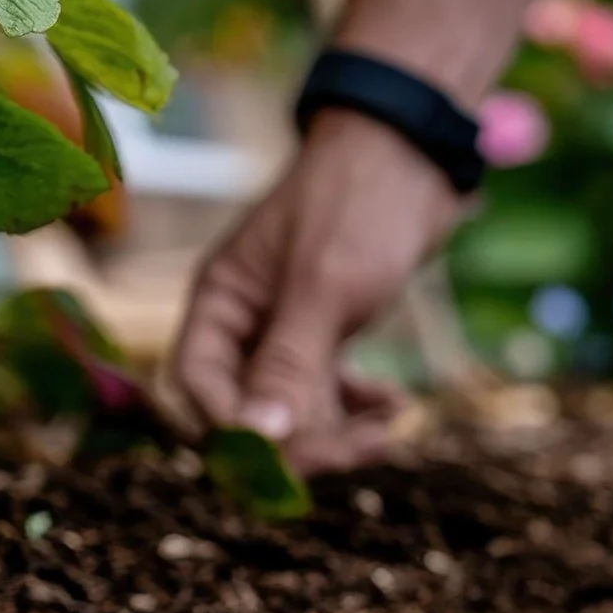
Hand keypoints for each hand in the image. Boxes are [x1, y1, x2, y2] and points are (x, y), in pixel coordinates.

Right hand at [173, 109, 461, 471]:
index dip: (235, 429)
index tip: (288, 456)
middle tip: (366, 446)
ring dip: (343, 429)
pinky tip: (396, 405)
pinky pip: (332, 392)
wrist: (414, 156)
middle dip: (306, 437)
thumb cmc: (359, 206)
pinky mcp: (329, 332)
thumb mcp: (324, 286)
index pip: (198, 384)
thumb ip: (289, 360)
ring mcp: (288, 329)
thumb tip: (259, 438)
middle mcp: (246, 321)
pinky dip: (362, 407)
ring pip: (298, 408)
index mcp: (222, 300)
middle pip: (253, 408)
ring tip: (392, 424)